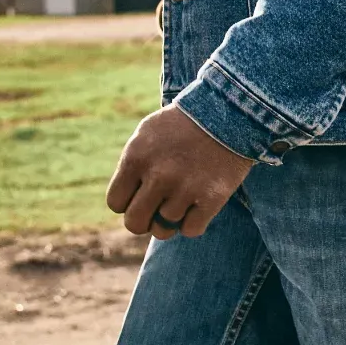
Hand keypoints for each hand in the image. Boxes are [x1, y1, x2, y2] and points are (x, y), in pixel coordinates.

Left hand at [106, 107, 254, 239]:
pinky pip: (191, 230)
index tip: (141, 194)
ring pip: (163, 230)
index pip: (116, 202)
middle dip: (144, 220)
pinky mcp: (211, 198)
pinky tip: (198, 206)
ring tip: (181, 201)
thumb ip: (131, 166)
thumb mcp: (147, 134)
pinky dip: (193, 223)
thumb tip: (124, 202)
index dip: (128, 202)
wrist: (229, 113)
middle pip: (135, 223)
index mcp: (136, 158)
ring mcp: (186, 189)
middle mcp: (158, 176)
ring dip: (171, 220)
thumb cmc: (183, 125)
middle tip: (156, 209)